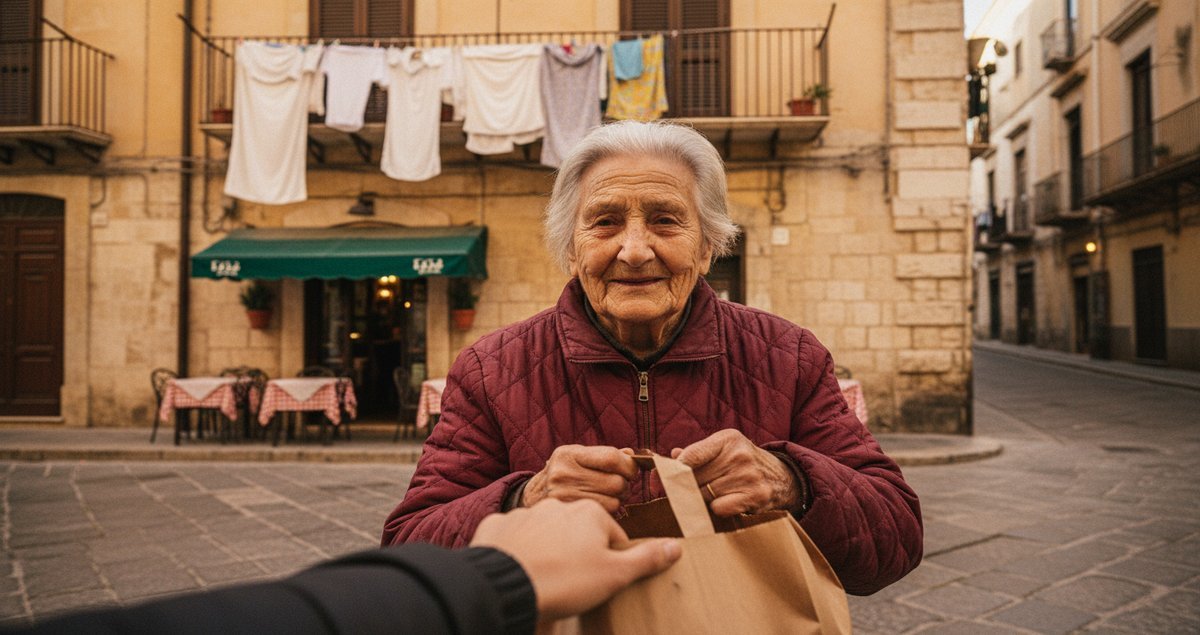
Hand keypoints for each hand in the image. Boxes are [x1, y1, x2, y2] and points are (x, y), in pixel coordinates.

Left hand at [471, 499, 681, 620]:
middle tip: (573, 582)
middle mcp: (557, 505)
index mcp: (589, 513)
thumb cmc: (565, 580)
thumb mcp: (615, 574)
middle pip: (578, 532)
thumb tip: (676, 546)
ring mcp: (525, 514)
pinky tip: (519, 569)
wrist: (506, 586)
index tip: (600, 580)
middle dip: (578, 553)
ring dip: (548, 550)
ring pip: (545, 533)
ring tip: (545, 578)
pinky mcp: (498, 526)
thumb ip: (645, 559)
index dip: (610, 561)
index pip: (612, 536)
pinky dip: (517, 550)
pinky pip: (513, 537)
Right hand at [522, 445, 637, 512]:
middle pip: (617, 482)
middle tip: (617, 486)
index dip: (629, 465)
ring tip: (605, 496)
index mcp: (568, 454)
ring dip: (617, 500)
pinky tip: (598, 507)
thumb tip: (632, 456)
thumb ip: (605, 455)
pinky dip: (608, 511)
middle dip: (624, 485)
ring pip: (615, 501)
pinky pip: (606, 515)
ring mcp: (564, 497)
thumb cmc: (564, 474)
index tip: (631, 470)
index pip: (612, 457)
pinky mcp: (569, 516)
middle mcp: (563, 474)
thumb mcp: (578, 457)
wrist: (533, 499)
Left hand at [671, 429, 799, 516]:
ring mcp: (748, 476)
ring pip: (705, 495)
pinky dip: (717, 509)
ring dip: (701, 500)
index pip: (691, 456)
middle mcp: (738, 455)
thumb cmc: (745, 462)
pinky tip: (725, 504)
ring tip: (711, 496)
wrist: (784, 478)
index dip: (675, 470)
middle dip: (686, 488)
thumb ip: (698, 452)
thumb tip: (672, 457)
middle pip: (695, 479)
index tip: (666, 479)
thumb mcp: (725, 448)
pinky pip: (719, 508)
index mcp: (728, 439)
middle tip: (684, 492)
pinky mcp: (755, 496)